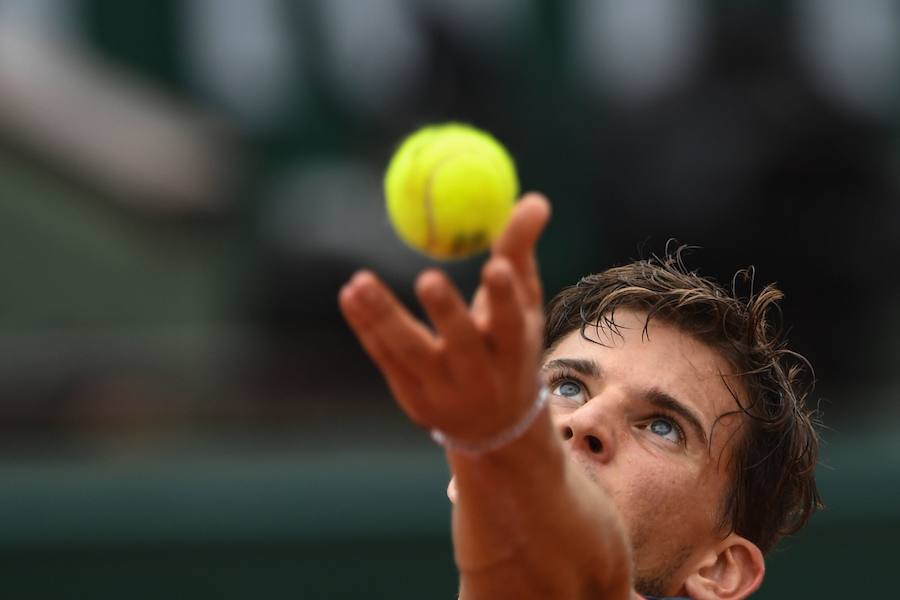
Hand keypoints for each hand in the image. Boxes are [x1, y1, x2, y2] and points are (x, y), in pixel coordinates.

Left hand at [338, 193, 550, 443]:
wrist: (494, 425)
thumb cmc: (509, 348)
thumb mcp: (523, 305)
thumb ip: (519, 252)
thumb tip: (534, 199)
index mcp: (514, 351)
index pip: (512, 324)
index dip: (504, 297)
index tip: (495, 266)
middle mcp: (481, 375)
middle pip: (462, 344)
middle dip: (447, 313)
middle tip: (428, 277)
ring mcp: (443, 390)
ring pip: (411, 352)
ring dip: (384, 317)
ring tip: (360, 282)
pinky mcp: (411, 396)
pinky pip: (385, 357)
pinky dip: (367, 327)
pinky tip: (350, 294)